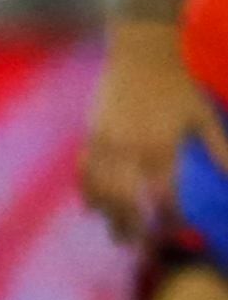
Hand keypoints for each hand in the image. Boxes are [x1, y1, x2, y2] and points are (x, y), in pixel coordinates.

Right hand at [78, 20, 227, 243]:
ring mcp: (107, 143)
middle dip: (132, 227)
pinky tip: (92, 208)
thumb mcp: (203, 116)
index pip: (165, 197)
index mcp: (162, 148)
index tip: (175, 229)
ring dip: (108, 215)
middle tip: (137, 245)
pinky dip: (87, 192)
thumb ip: (219, 149)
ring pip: (101, 191)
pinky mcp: (91, 135)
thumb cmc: (177, 85)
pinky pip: (85, 171)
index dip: (170, 219)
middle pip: (127, 202)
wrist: (140, 54)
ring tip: (116, 231)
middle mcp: (131, 150)